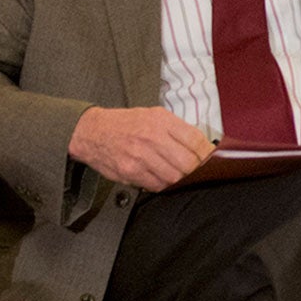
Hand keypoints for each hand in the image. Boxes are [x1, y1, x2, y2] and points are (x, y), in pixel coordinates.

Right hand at [68, 107, 214, 192]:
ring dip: (179, 179)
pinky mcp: (130, 172)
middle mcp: (151, 137)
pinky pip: (157, 185)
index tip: (209, 159)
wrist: (91, 131)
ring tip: (176, 173)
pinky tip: (160, 177)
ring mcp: (140, 156)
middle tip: (194, 170)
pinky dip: (163, 185)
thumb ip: (178, 129)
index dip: (207, 154)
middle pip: (188, 163)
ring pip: (174, 177)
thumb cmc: (126, 123)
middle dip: (195, 170)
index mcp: (161, 121)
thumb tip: (204, 147)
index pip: (196, 141)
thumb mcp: (154, 115)